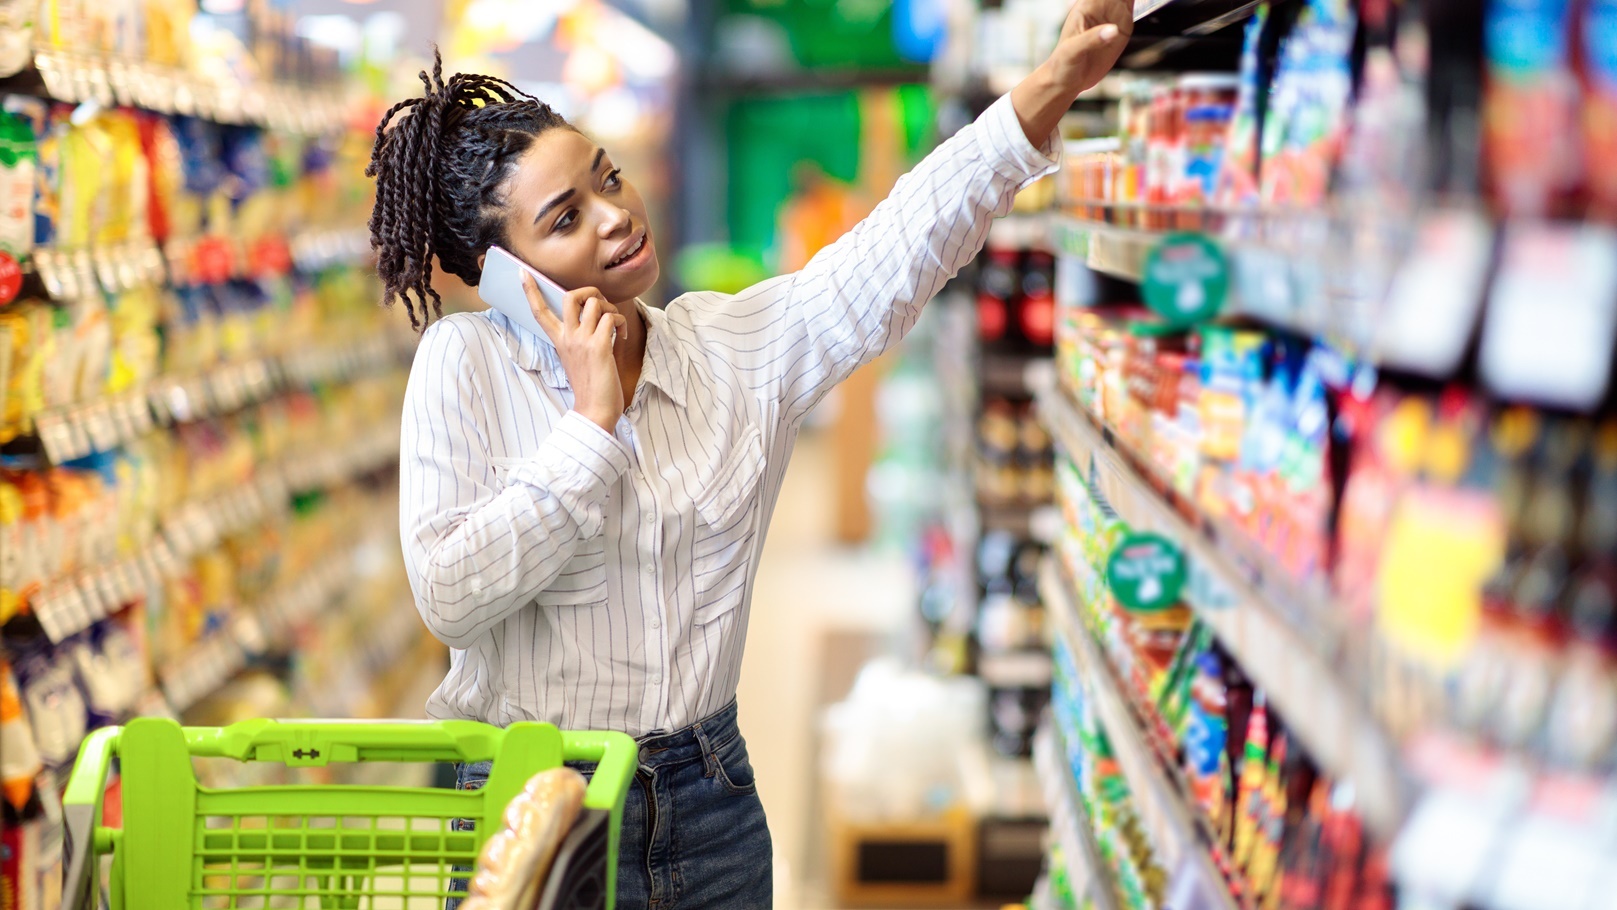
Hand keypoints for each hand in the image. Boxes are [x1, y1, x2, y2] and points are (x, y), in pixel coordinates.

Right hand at [529, 278, 629, 432]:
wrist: (595, 410)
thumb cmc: (590, 386)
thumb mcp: (576, 357)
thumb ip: (579, 337)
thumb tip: (595, 316)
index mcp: (559, 341)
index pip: (539, 311)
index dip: (531, 290)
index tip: (523, 272)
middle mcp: (567, 338)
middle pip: (570, 295)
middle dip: (590, 291)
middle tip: (602, 306)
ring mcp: (582, 341)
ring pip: (596, 303)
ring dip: (611, 309)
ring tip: (615, 326)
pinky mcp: (599, 347)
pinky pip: (612, 318)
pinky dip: (621, 323)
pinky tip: (622, 337)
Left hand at [1010, 0, 1131, 144]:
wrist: (1067, 82)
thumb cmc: (1062, 64)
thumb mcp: (1072, 51)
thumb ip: (1091, 39)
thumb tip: (1113, 30)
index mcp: (1086, 8)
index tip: (1119, 2)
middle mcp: (1100, 10)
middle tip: (1128, 5)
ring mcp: (1112, 19)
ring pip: (1125, 0)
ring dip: (1133, 0)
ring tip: (1142, 3)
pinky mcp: (1121, 31)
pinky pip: (1132, 13)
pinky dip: (1141, 5)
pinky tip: (1145, 4)